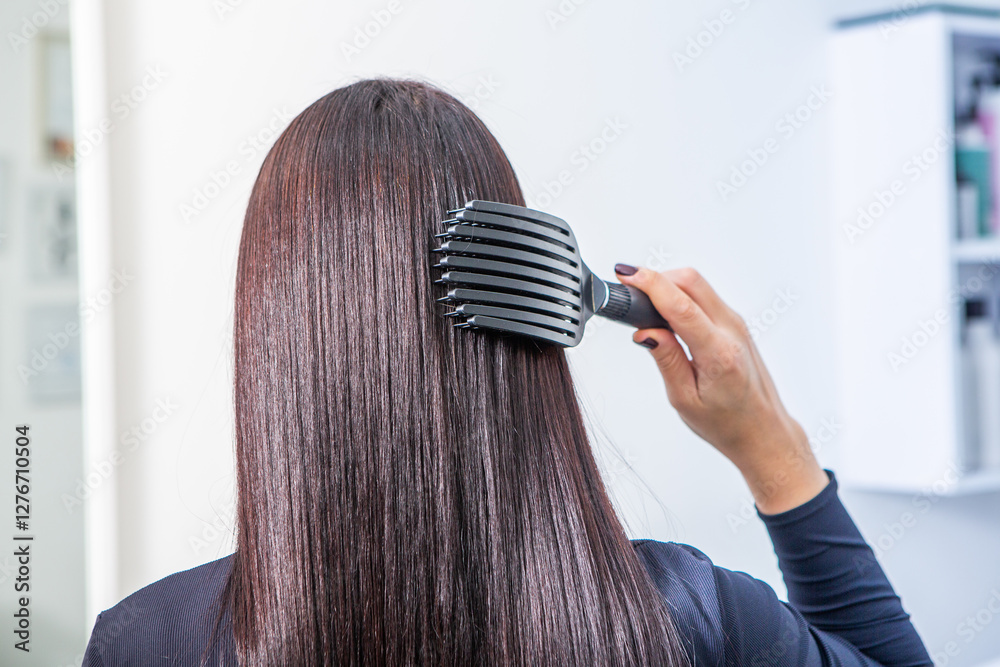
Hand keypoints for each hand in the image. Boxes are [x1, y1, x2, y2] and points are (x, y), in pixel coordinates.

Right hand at [614, 264, 828, 514]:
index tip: (627, 276)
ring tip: (643, 304)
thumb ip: (666, 359)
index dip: (651, 284)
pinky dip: (680, 294)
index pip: (681, 306)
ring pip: (698, 284)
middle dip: (656, 278)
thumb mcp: (685, 399)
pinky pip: (704, 295)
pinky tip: (665, 311)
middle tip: (629, 289)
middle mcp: (732, 331)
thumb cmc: (727, 422)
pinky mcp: (735, 323)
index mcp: (719, 353)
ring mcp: (736, 323)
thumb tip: (645, 331)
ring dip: (668, 284)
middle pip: (691, 281)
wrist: (763, 430)